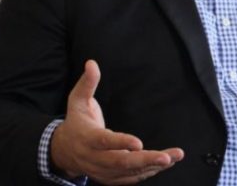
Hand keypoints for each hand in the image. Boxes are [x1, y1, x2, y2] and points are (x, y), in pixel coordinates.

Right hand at [50, 60, 183, 183]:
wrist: (63, 151)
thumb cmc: (76, 121)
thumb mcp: (77, 100)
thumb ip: (87, 83)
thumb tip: (92, 63)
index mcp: (88, 138)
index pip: (104, 141)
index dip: (121, 142)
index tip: (139, 143)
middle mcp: (94, 157)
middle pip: (119, 162)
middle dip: (144, 160)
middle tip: (166, 157)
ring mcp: (101, 170)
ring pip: (127, 172)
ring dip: (151, 167)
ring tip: (173, 158)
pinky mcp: (109, 177)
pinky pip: (129, 179)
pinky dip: (147, 173)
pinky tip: (165, 165)